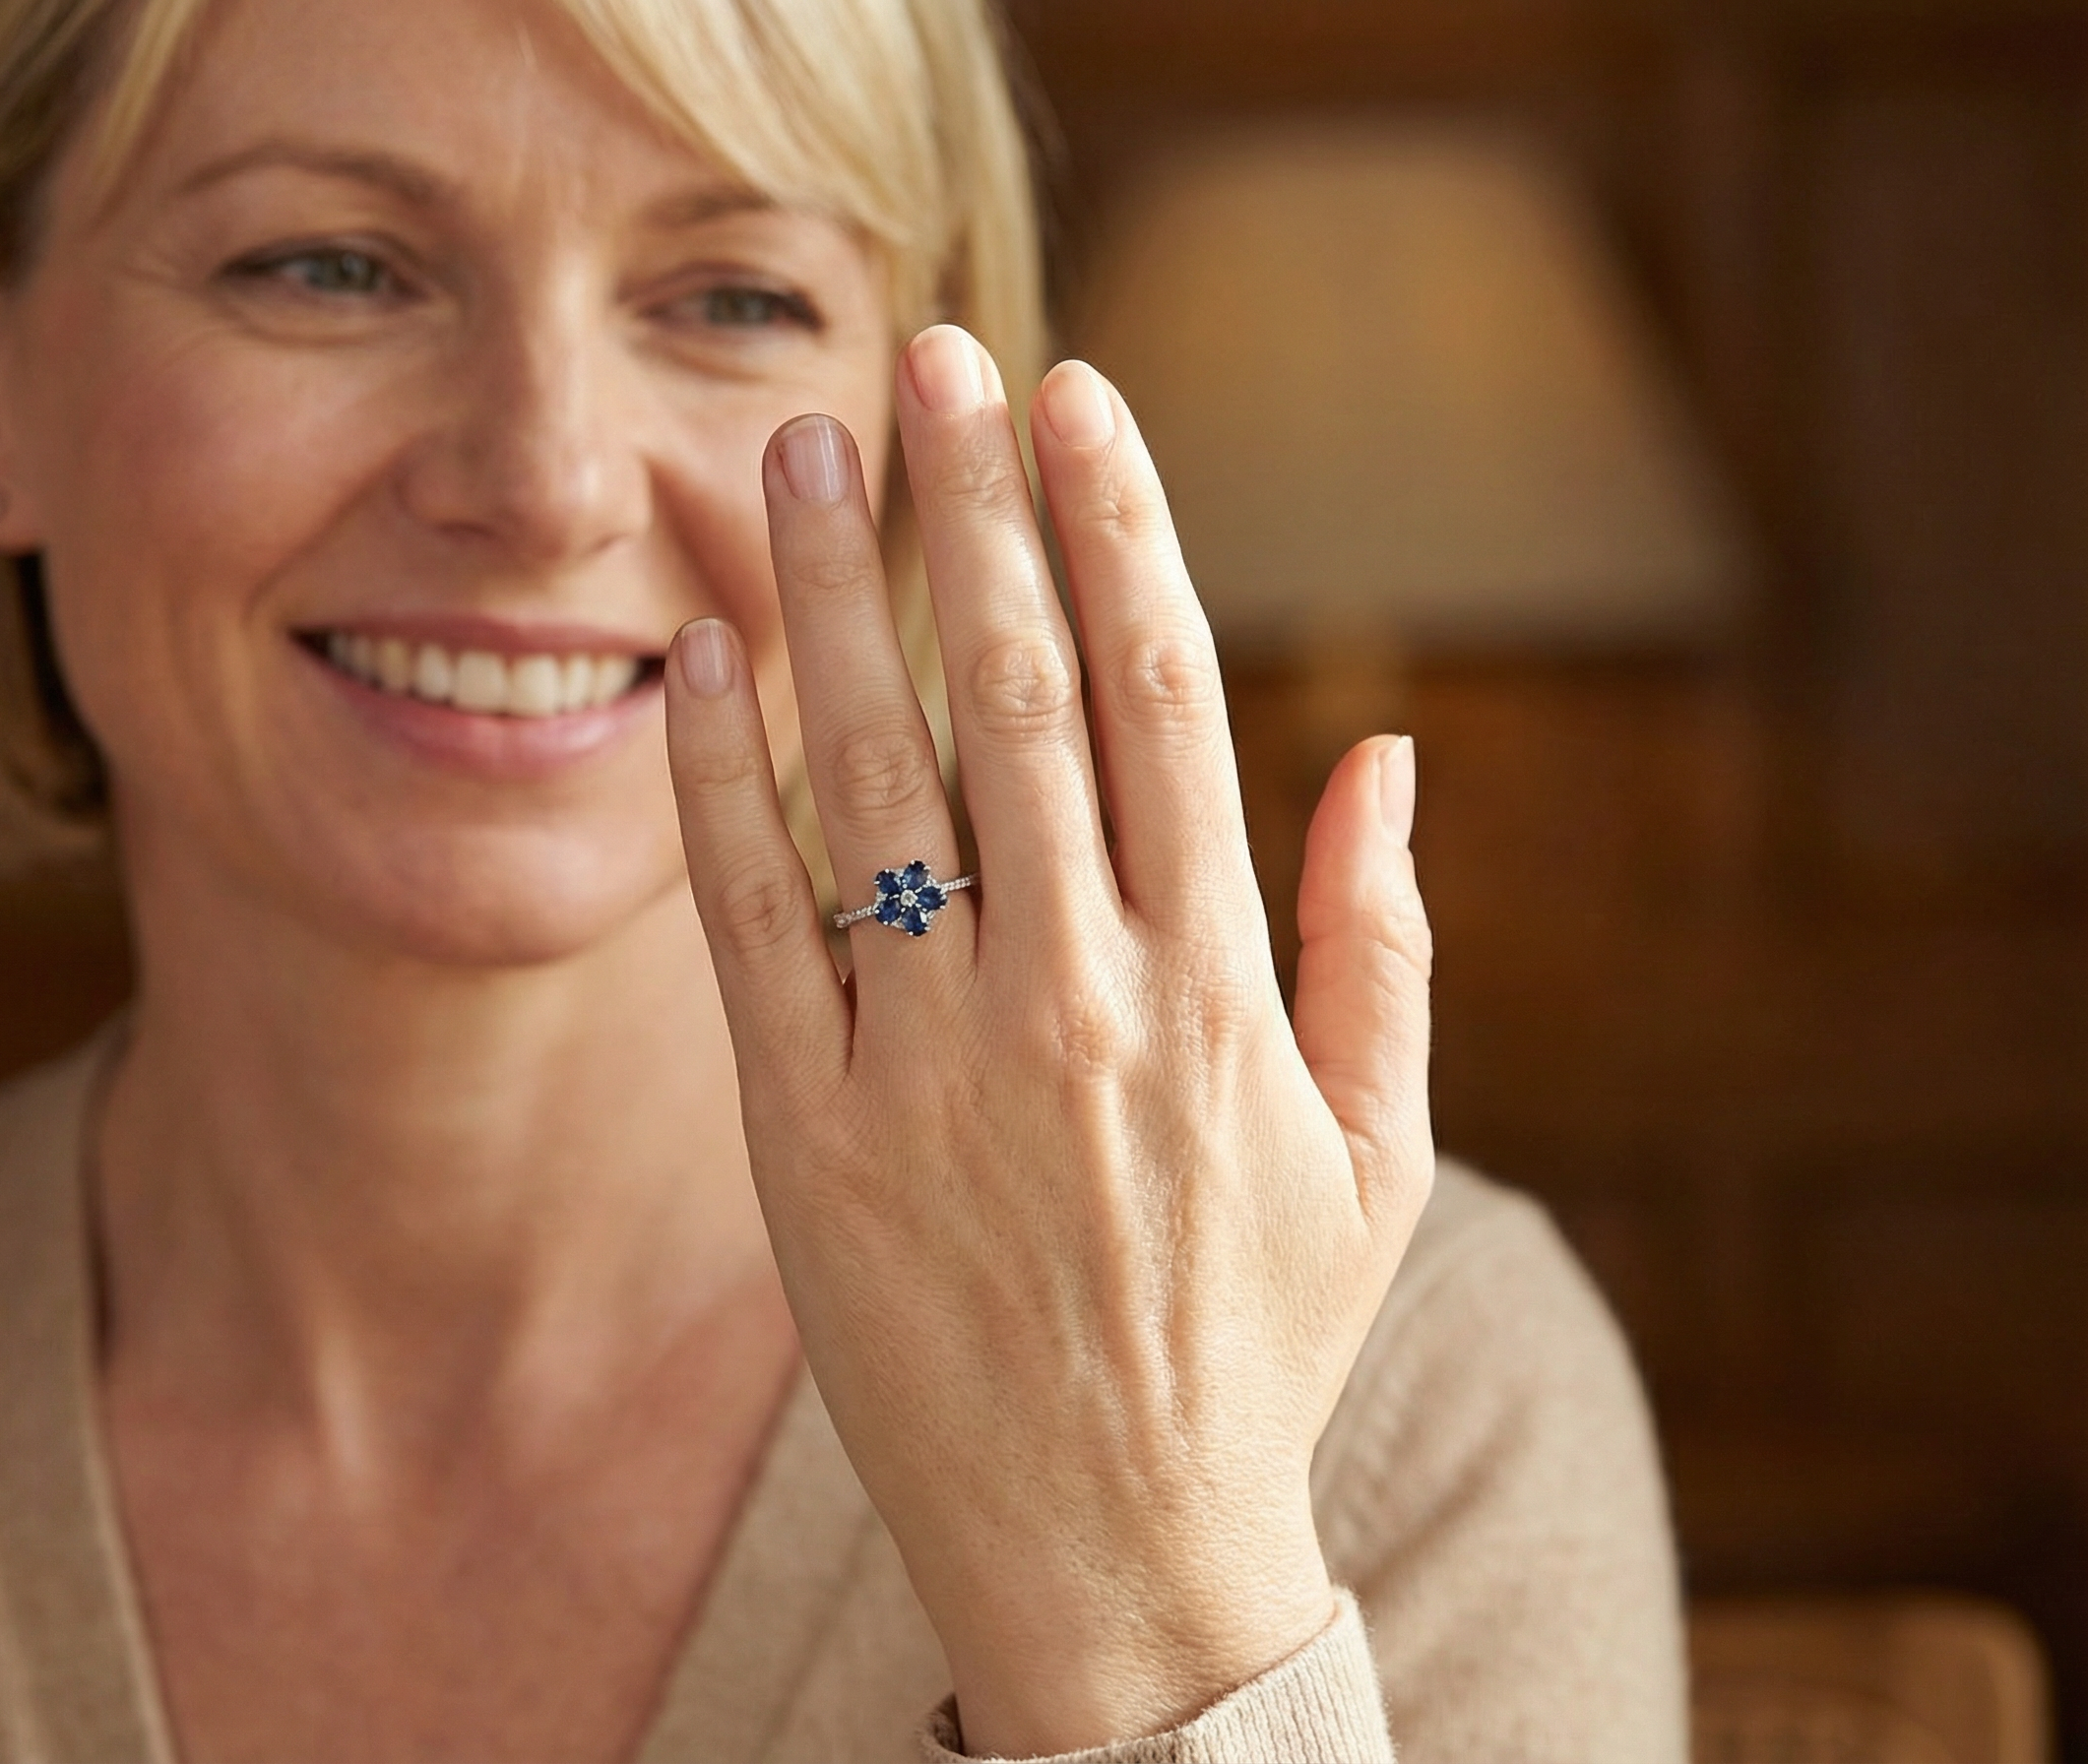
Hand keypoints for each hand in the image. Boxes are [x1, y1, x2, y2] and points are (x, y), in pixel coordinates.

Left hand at [664, 325, 1433, 1757]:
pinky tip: (697, 658)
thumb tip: (1390, 746)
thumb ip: (1382, 942)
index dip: (1114, 527)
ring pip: (871, 780)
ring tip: (791, 452)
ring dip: (828, 595)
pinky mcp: (813, 1138)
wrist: (1115, 1561)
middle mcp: (1077, 1000)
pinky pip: (754, 924)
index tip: (1071, 399)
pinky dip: (719, 780)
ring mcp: (935, 1068)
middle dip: (966, 505)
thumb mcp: (1380, 1155)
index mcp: (1221, 987)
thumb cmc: (1256, 1346)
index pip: (1162, 695)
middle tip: (927, 358)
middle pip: (1010, 694)